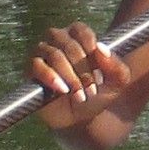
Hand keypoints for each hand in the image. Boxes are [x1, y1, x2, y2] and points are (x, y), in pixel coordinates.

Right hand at [27, 21, 131, 138]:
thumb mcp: (117, 83)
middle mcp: (58, 37)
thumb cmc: (98, 93)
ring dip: (70, 77)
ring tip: (80, 95)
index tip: (100, 76)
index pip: (83, 32)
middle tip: (91, 90)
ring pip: (55, 55)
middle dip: (83, 70)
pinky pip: (36, 65)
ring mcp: (42, 51)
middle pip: (70, 45)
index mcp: (78, 34)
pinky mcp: (31, 68)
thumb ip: (117, 66)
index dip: (92, 54)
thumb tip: (101, 48)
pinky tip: (62, 90)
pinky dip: (51, 77)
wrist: (80, 117)